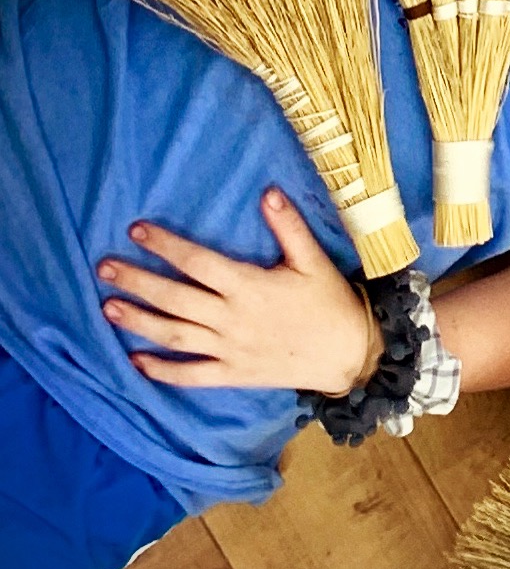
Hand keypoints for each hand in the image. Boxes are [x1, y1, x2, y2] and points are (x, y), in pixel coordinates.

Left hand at [98, 193, 378, 396]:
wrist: (345, 355)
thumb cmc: (329, 301)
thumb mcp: (315, 259)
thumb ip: (289, 227)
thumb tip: (267, 193)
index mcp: (249, 286)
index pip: (198, 262)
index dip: (166, 245)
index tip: (137, 231)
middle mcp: (230, 318)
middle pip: (175, 297)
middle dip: (138, 281)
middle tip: (104, 268)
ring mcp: (227, 350)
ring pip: (173, 335)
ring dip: (138, 321)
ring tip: (108, 307)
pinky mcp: (229, 375)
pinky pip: (188, 375)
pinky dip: (160, 370)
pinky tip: (135, 361)